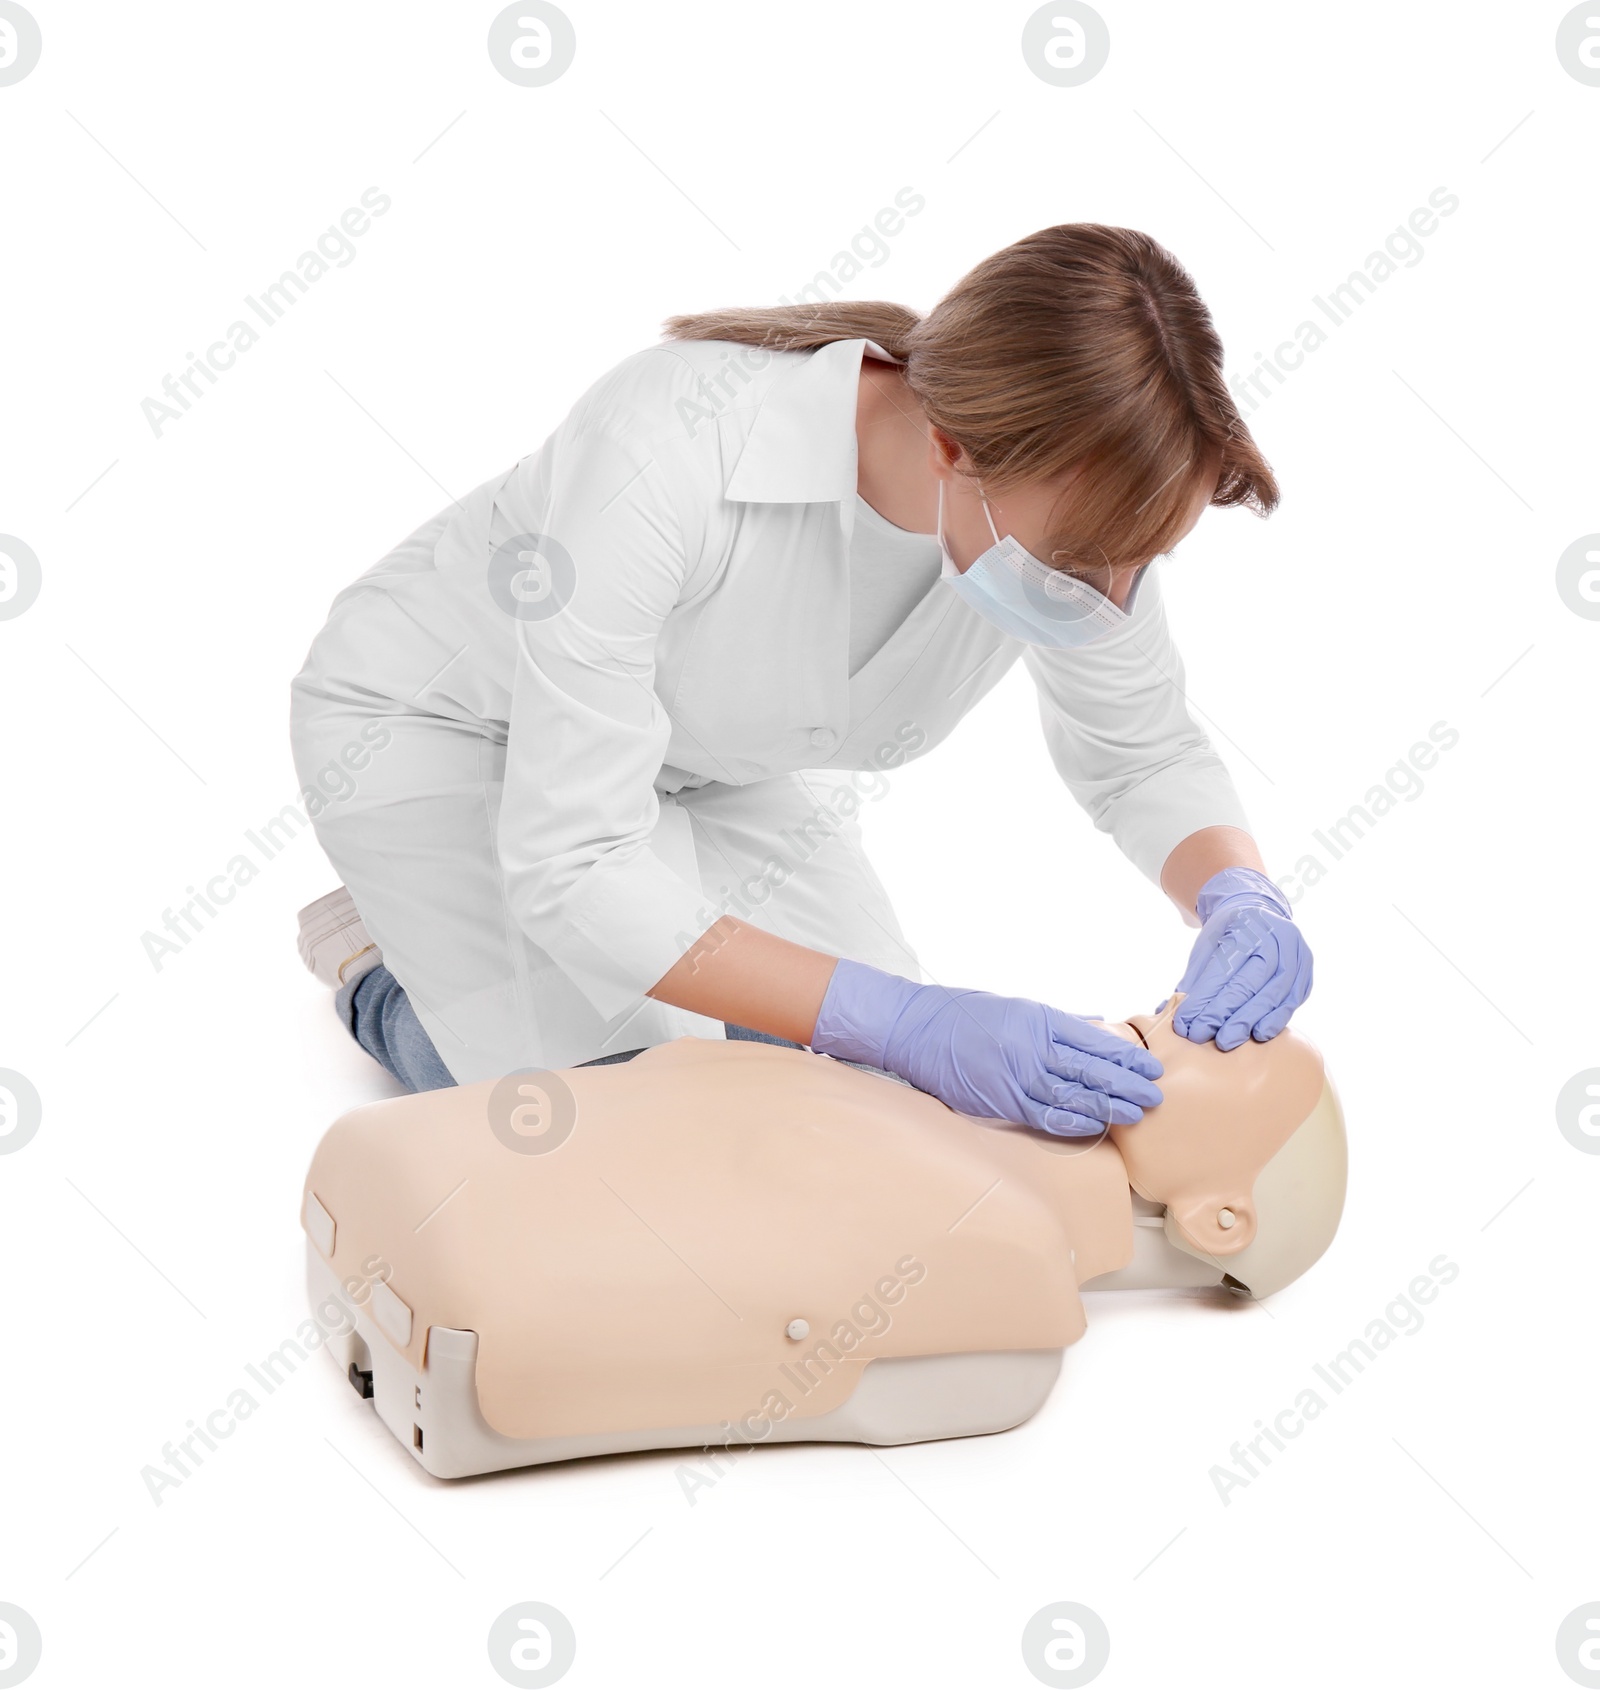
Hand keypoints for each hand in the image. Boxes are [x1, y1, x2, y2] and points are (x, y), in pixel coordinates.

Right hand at [811, 958, 1162, 1136]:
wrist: (915, 1029)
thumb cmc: (964, 1012)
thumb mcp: (1016, 1005)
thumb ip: (1057, 1020)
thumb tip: (1095, 1026)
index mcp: (1039, 1018)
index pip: (1095, 1041)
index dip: (1126, 1057)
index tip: (1151, 1067)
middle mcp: (1032, 1047)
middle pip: (1092, 1071)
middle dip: (1128, 1085)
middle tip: (1157, 1095)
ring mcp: (1017, 1076)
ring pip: (1074, 1097)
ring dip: (1109, 1107)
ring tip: (1136, 1114)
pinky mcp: (1000, 1101)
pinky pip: (1045, 1116)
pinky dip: (1073, 1123)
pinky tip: (1096, 1127)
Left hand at [1172, 868, 1311, 1049]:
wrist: (1260, 913)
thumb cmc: (1229, 934)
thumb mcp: (1207, 946)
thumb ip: (1193, 978)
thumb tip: (1166, 1010)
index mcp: (1246, 927)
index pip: (1222, 969)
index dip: (1202, 999)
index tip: (1184, 1023)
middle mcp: (1275, 939)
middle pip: (1247, 983)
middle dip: (1222, 1013)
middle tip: (1200, 1036)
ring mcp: (1295, 955)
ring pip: (1271, 995)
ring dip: (1247, 1022)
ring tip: (1225, 1041)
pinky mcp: (1306, 973)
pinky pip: (1291, 1001)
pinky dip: (1275, 1019)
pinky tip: (1259, 1034)